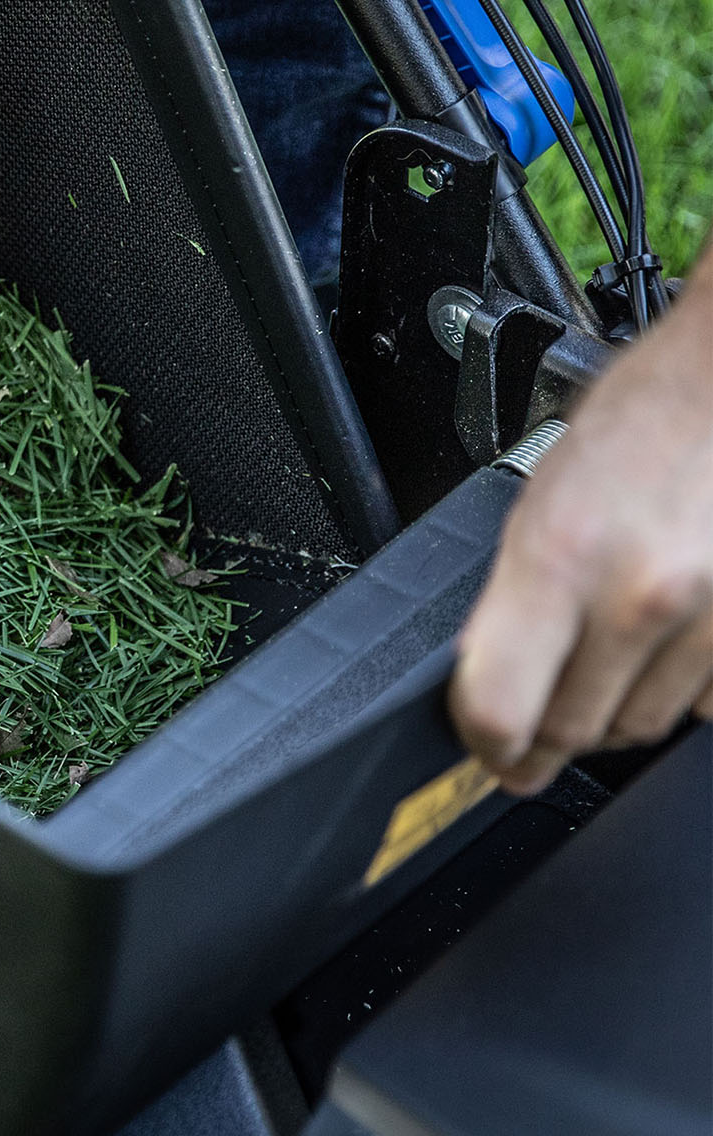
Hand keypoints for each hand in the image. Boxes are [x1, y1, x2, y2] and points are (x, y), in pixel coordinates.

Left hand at [452, 269, 712, 792]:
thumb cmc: (640, 422)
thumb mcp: (540, 502)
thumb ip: (514, 596)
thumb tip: (487, 676)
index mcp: (558, 559)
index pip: (500, 707)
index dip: (483, 742)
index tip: (481, 749)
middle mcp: (636, 596)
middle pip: (573, 732)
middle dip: (541, 742)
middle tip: (524, 740)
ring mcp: (706, 618)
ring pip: (639, 726)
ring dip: (608, 718)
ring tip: (595, 672)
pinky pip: (702, 703)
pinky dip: (675, 691)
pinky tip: (660, 647)